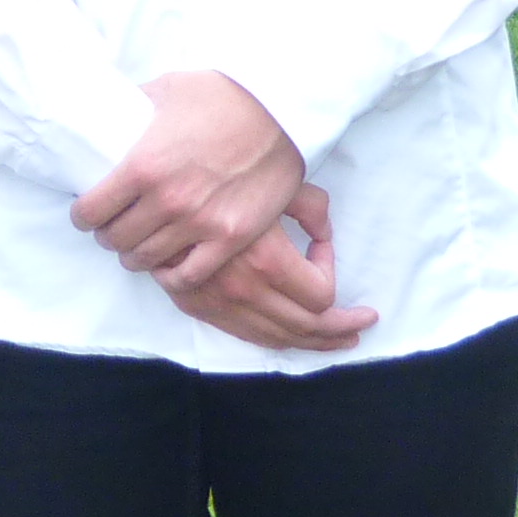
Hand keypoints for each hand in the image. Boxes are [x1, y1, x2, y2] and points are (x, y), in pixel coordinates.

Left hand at [72, 72, 306, 290]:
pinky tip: (168, 265)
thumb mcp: (165, 90)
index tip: (86, 213)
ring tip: (138, 246)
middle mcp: (166, 200)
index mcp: (142, 166)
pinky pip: (188, 275)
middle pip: (115, 239)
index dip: (82, 216)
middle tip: (113, 228)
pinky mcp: (230, 237)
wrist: (280, 109)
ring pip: (146, 260)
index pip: (90, 211)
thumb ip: (132, 107)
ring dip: (136, 255)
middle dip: (108, 235)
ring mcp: (200, 223)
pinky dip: (172, 275)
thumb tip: (108, 107)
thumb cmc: (222, 94)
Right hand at [160, 184, 378, 352]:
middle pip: (306, 327)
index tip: (321, 245)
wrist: (154, 182)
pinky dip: (274, 337)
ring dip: (313, 341)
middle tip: (363, 321)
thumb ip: (311, 208)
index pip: (321, 295)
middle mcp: (242, 290)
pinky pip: (245, 334)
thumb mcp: (276, 181)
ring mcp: (216, 302)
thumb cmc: (221, 175)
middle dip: (340, 326)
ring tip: (340, 338)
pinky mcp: (195, 305)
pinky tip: (291, 332)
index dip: (330, 270)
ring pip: (276, 338)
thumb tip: (323, 234)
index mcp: (267, 260)